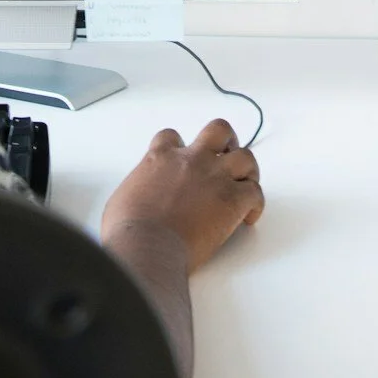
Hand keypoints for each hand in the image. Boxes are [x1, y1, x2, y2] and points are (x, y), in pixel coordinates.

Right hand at [101, 118, 264, 272]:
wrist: (147, 247)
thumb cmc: (129, 230)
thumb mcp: (122, 199)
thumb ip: (138, 190)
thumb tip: (138, 202)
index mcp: (160, 158)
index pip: (172, 137)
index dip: (180, 146)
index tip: (183, 158)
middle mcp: (191, 160)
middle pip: (218, 131)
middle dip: (226, 141)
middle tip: (227, 155)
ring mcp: (214, 177)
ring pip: (245, 157)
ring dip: (247, 171)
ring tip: (245, 185)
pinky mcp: (232, 200)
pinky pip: (255, 193)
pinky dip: (255, 204)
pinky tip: (248, 217)